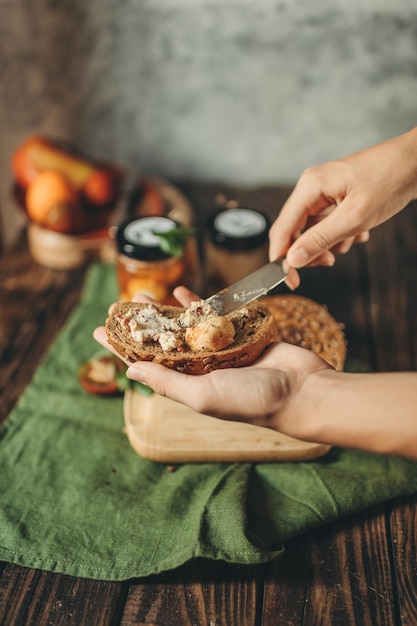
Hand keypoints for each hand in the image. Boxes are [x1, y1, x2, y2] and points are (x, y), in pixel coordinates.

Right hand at [269, 128, 416, 272]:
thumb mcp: (354, 218)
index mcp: (309, 187)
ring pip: (314, 231)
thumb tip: (293, 259)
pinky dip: (344, 233)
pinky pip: (329, 225)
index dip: (282, 257)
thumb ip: (320, 240)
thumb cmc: (389, 181)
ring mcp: (323, 193)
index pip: (282, 229)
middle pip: (295, 232)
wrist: (415, 163)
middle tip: (329, 262)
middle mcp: (311, 188)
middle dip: (312, 250)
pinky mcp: (336, 198)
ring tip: (356, 235)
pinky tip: (361, 229)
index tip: (290, 280)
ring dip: (333, 242)